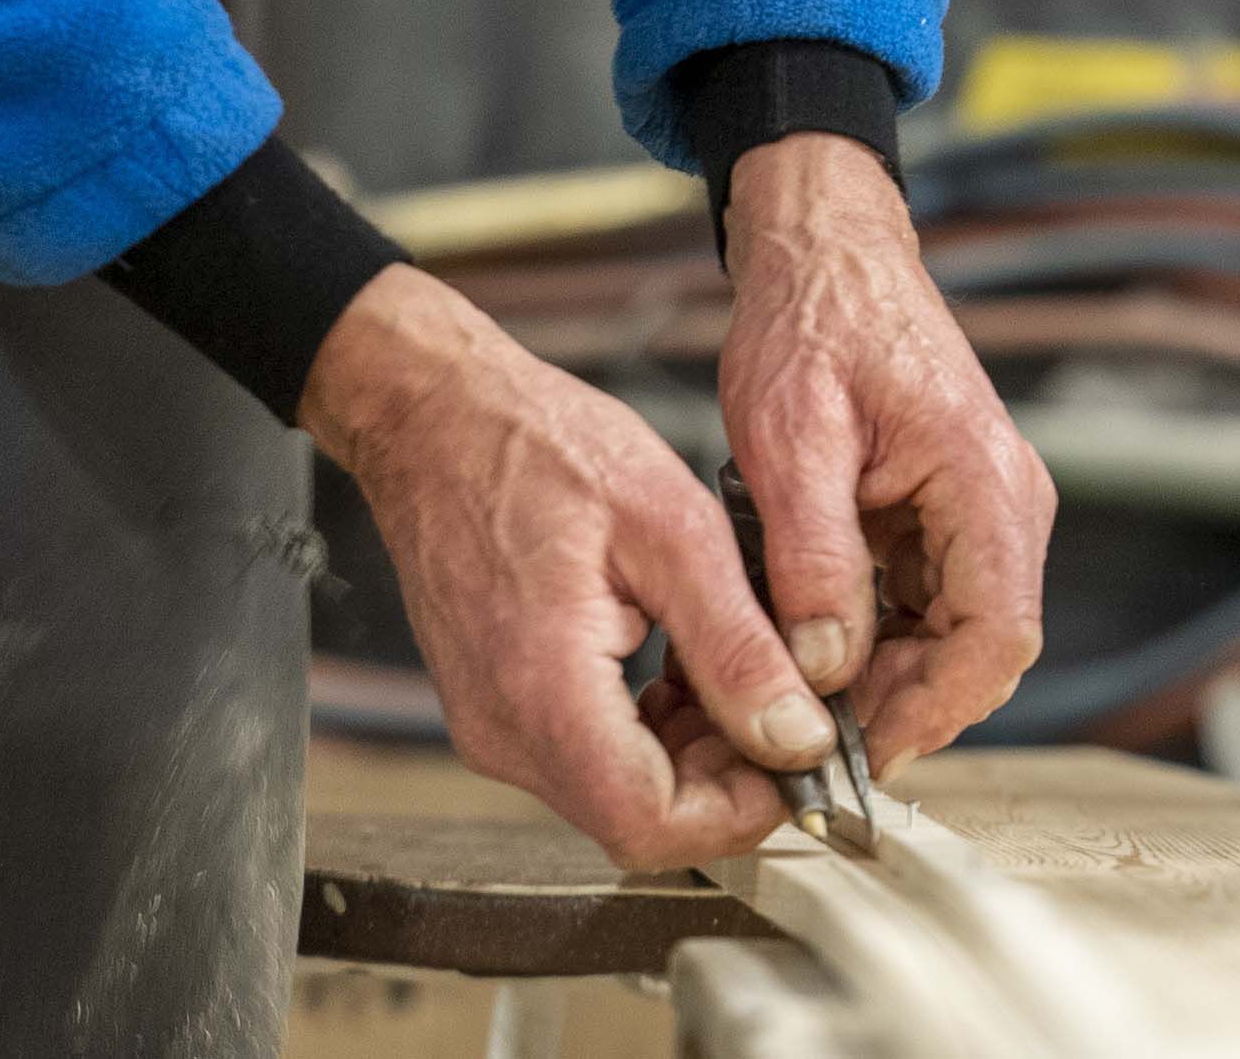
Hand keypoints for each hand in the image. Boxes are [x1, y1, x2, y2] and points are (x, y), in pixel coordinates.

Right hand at [300, 266, 823, 870]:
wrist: (435, 416)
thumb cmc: (539, 446)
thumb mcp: (672, 531)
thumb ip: (737, 646)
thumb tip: (795, 738)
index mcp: (544, 691)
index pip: (652, 823)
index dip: (743, 811)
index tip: (804, 762)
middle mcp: (504, 730)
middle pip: (638, 818)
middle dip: (729, 782)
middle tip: (792, 711)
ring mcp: (493, 723)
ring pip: (617, 792)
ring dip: (695, 756)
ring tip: (747, 675)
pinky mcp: (497, 705)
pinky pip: (588, 754)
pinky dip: (652, 731)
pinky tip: (689, 667)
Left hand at [714, 133, 1052, 779]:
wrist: (827, 255)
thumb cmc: (813, 323)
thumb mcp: (790, 438)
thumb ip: (815, 556)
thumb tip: (826, 667)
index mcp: (985, 483)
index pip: (998, 636)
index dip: (935, 708)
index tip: (861, 749)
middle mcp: (1006, 506)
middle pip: (981, 652)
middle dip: (902, 705)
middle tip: (808, 736)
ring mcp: (983, 514)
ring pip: (953, 639)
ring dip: (884, 678)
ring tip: (795, 696)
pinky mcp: (949, 520)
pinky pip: (927, 607)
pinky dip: (875, 641)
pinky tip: (808, 647)